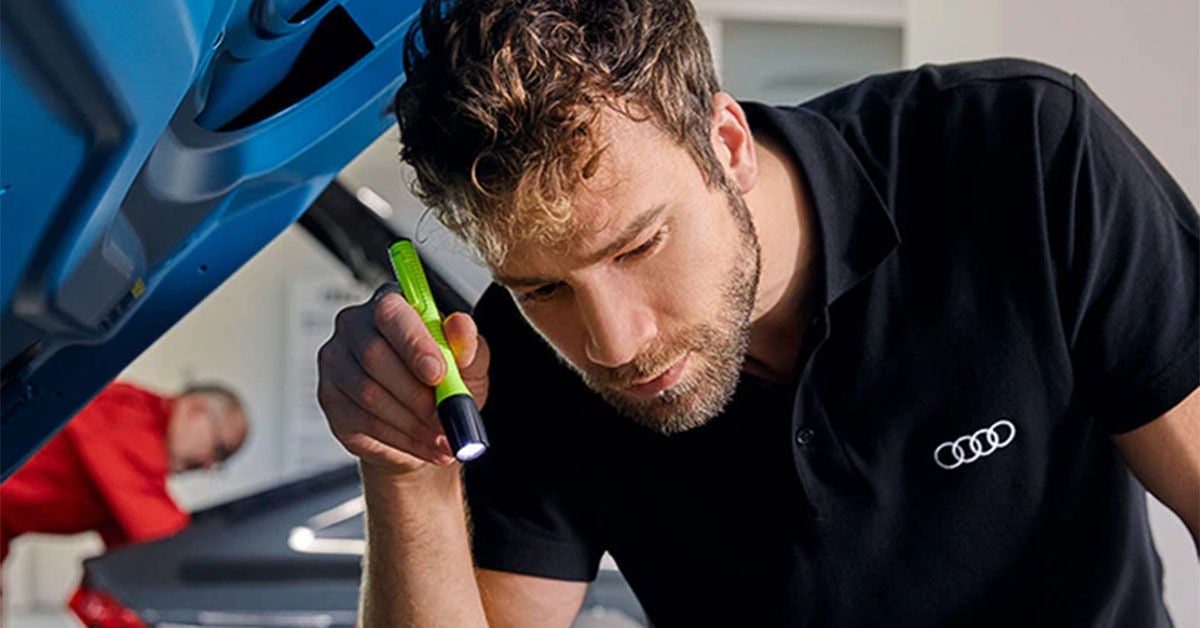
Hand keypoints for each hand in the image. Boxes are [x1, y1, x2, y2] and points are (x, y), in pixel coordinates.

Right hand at [317, 285, 490, 476]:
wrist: (424, 424)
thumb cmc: (444, 381)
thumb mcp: (468, 362)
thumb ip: (467, 344)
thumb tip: (460, 326)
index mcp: (390, 306)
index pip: (391, 314)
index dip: (414, 344)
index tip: (439, 374)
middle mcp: (355, 327)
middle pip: (374, 356)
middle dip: (417, 394)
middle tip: (446, 417)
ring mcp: (336, 363)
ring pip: (369, 395)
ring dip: (412, 423)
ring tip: (442, 438)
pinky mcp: (330, 399)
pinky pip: (363, 422)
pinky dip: (400, 439)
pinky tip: (423, 445)